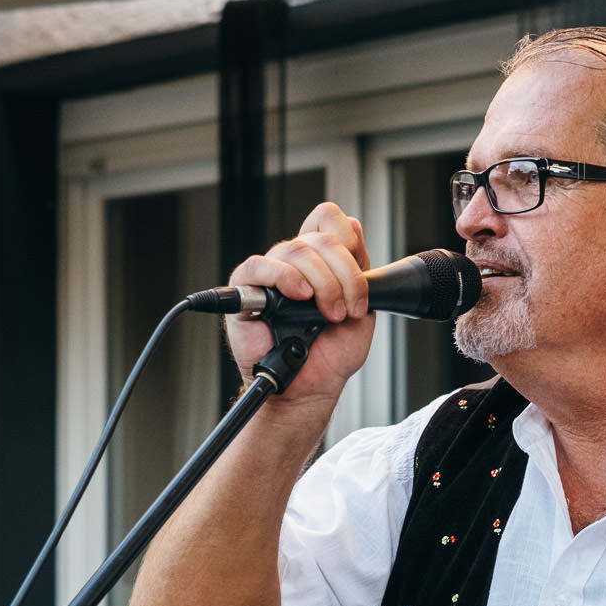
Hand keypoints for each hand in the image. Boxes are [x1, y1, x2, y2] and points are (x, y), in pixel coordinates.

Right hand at [224, 203, 375, 406]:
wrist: (312, 387)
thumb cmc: (331, 354)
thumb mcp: (362, 308)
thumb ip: (360, 268)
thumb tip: (354, 224)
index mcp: (322, 261)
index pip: (327, 218)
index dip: (346, 237)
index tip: (359, 270)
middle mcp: (295, 263)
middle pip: (319, 238)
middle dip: (344, 275)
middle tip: (348, 309)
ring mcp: (270, 275)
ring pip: (296, 249)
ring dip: (322, 283)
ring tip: (328, 314)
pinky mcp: (244, 291)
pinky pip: (258, 266)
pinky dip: (284, 277)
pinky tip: (298, 296)